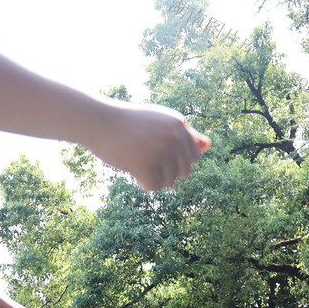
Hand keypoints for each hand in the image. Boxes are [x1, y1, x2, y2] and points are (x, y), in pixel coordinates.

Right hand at [88, 102, 210, 191]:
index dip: (177, 163)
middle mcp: (174, 136)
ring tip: (139, 168)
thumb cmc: (128, 122)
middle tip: (149, 165)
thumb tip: (208, 145)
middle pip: (185, 171)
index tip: (159, 158)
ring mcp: (161, 151)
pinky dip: (146, 185)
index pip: (194, 156)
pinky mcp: (146, 164)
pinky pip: (155, 186)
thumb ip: (184, 133)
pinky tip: (136, 176)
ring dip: (155, 179)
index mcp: (179, 124)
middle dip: (169, 173)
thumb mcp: (159, 123)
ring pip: (170, 181)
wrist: (99, 121)